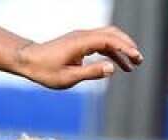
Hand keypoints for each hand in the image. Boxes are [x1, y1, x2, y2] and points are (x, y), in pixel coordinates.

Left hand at [14, 26, 142, 89]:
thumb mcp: (68, 77)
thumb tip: (112, 69)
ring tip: (132, 66)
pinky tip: (116, 66)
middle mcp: (83, 36)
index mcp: (81, 42)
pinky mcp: (80, 43)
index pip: (109, 40)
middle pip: (112, 34)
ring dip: (121, 50)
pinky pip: (100, 43)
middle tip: (140, 61)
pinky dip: (111, 52)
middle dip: (128, 46)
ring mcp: (82, 38)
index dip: (125, 48)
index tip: (136, 58)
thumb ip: (91, 73)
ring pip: (108, 38)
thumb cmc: (45, 70)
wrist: (28, 61)